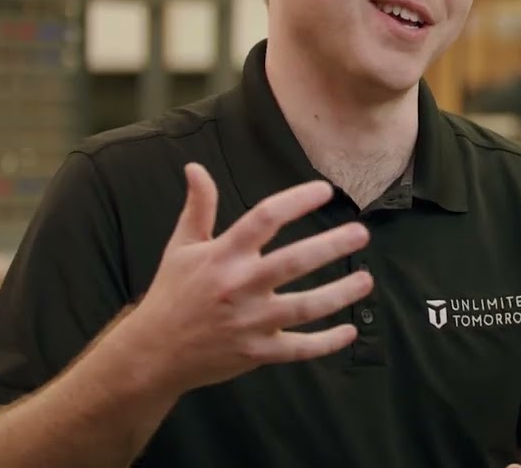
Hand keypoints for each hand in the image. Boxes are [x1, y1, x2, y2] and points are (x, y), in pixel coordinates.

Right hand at [125, 163, 372, 394]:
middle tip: (361, 232)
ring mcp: (250, 322)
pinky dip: (326, 342)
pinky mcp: (257, 352)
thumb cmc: (172, 293)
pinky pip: (299, 347)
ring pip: (305, 307)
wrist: (154, 352)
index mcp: (223, 255)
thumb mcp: (181, 246)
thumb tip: (196, 168)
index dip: (297, 201)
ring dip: (340, 293)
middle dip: (331, 245)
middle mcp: (240, 286)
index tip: (324, 190)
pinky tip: (350, 330)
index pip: (265, 218)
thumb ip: (198, 207)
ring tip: (367, 279)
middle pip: (294, 262)